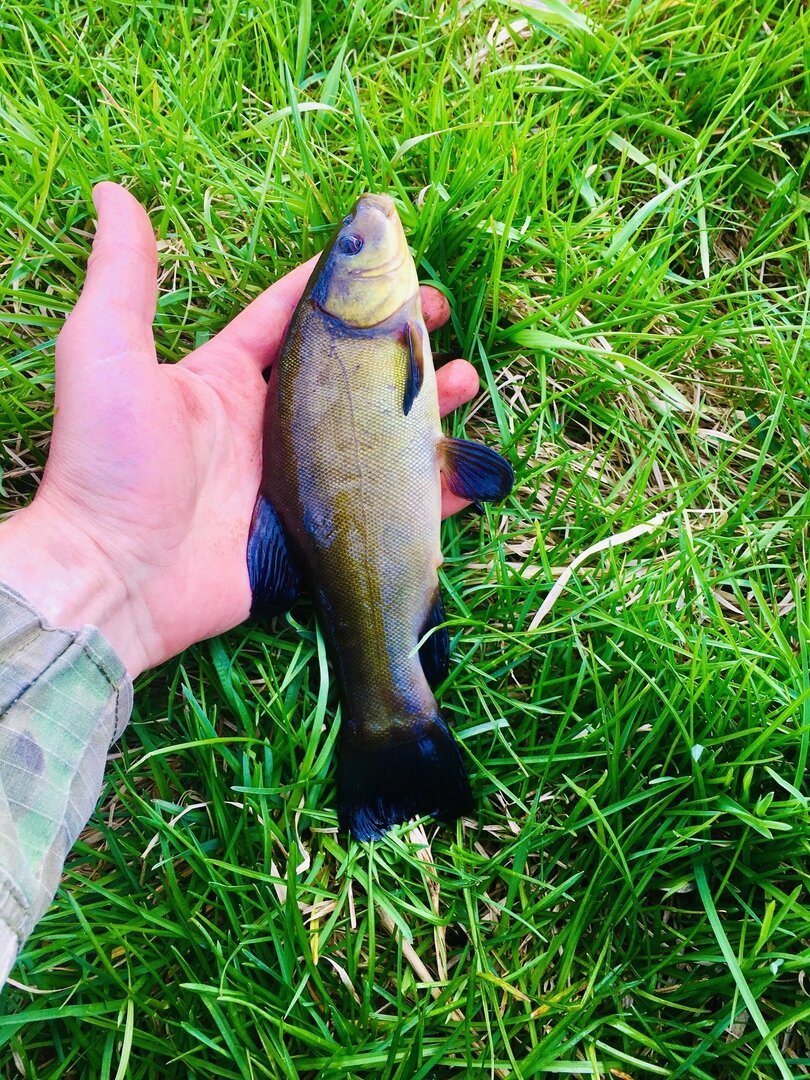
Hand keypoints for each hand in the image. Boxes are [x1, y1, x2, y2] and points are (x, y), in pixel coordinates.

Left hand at [0, 183, 478, 676]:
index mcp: (226, 378)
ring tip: (461, 378)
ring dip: (423, 400)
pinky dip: (434, 485)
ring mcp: (298, 477)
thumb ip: (123, 275)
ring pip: (378, 429)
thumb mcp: (108, 353)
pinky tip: (465, 463)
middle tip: (437, 313)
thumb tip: (115, 193)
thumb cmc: (110, 462)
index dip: (336, 285)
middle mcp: (268, 423)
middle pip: (348, 369)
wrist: (121, 578)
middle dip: (394, 338)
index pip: (292, 316)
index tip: (383, 253)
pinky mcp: (322, 527)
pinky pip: (387, 502)